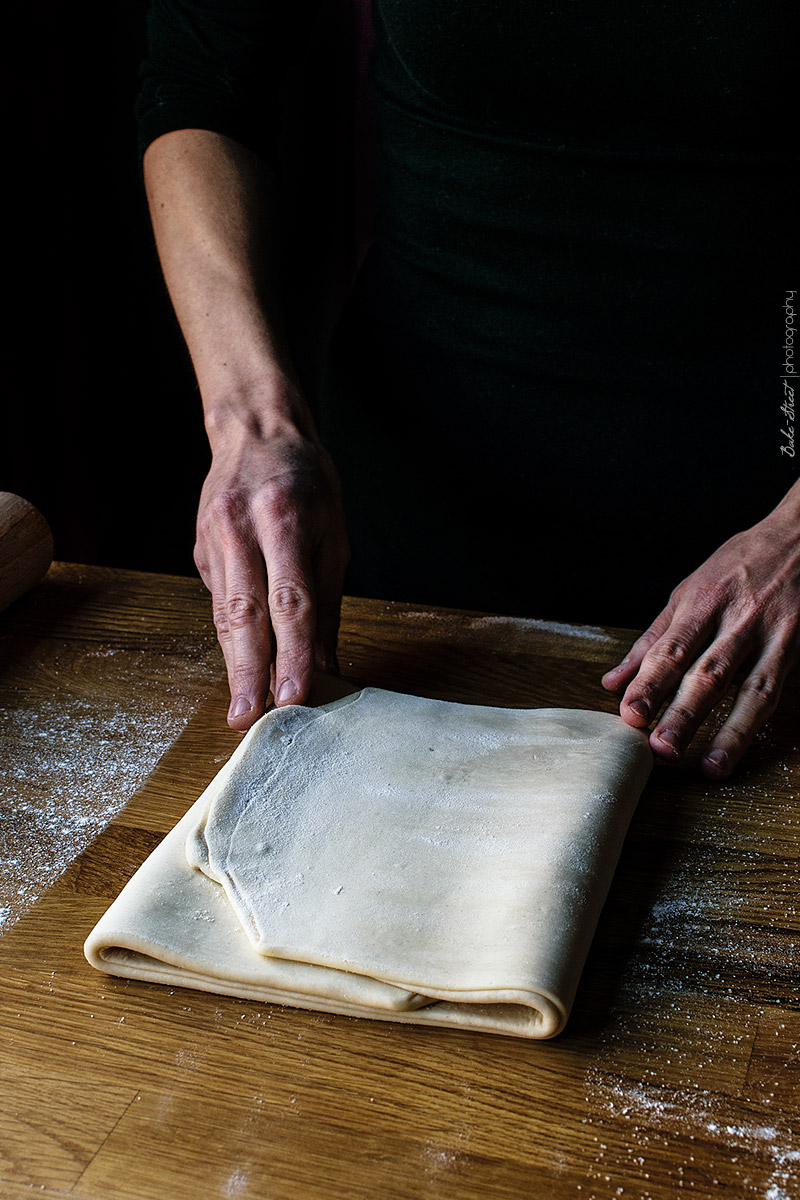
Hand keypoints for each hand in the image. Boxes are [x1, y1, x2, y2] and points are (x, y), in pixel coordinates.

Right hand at [194, 404, 349, 730]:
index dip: (292, 652)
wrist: (254, 430)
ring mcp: (213, 539)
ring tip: (241, 709)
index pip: (290, 600)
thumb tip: (328, 665)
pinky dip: (232, 635)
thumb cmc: (306, 480)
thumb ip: (326, 602)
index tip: (295, 694)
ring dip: (234, 665)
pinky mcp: (199, 549)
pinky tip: (243, 662)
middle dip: (248, 672)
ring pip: (223, 613)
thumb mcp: (334, 533)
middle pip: (244, 614)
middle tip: (249, 720)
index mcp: (284, 520)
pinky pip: (218, 600)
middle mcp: (241, 529)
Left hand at [602, 495, 799, 778]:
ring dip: (730, 731)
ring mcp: (775, 633)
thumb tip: (613, 682)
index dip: (650, 684)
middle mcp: (739, 617)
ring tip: (710, 766)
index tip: (630, 715)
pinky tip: (747, 745)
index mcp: (703, 599)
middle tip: (661, 747)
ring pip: (752, 688)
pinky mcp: (799, 646)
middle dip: (683, 712)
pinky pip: (780, 687)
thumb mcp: (689, 590)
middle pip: (709, 673)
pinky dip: (761, 719)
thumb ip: (652, 639)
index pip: (672, 649)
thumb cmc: (739, 564)